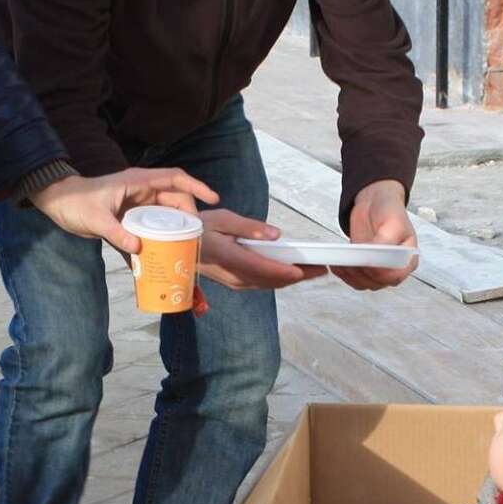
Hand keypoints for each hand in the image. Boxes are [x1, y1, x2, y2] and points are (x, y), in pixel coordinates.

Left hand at [33, 168, 219, 252]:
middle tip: (196, 237)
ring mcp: (137, 205)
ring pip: (166, 216)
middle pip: (176, 200)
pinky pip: (151, 229)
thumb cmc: (75, 203)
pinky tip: (162, 258)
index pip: (175, 178)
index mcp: (138, 182)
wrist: (57, 204)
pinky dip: (158, 242)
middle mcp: (142, 191)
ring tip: (186, 248)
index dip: (197, 186)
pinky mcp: (131, 219)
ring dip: (176, 230)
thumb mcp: (95, 218)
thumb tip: (139, 249)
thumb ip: (116, 233)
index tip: (214, 199)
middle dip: (189, 217)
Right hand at [196, 209, 326, 290]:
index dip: (288, 272)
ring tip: (314, 270)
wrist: (180, 247)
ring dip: (292, 279)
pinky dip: (281, 279)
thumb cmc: (201, 229)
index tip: (308, 269)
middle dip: (299, 276)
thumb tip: (276, 234)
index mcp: (231, 259)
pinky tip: (293, 272)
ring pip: (270, 284)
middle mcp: (235, 276)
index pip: (265, 270)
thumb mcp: (223, 219)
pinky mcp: (238, 283)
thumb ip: (250, 227)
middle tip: (322, 268)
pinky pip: (263, 283)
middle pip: (273, 280)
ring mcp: (236, 283)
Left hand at [334, 179, 419, 290]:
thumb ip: (386, 241)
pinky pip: (354, 279)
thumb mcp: (392, 221)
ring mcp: (379, 270)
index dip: (379, 272)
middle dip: (361, 272)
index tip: (365, 260)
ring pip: (364, 283)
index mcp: (408, 259)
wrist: (376, 203)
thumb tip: (374, 257)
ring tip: (340, 261)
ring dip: (350, 275)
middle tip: (349, 258)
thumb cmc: (388, 210)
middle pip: (378, 282)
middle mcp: (395, 268)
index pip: (395, 276)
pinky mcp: (365, 268)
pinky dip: (344, 274)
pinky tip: (338, 264)